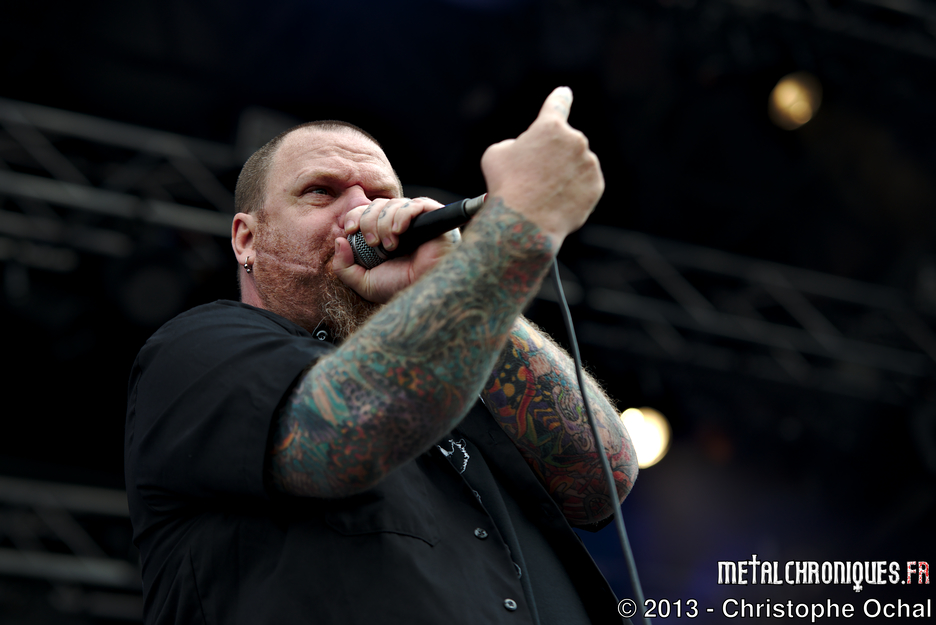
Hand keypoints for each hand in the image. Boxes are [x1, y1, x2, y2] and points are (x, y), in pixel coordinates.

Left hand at [333, 197, 456, 302]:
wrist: (424, 294)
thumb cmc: (398, 289)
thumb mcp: (363, 283)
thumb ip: (343, 266)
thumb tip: (339, 240)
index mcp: (385, 233)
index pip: (366, 210)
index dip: (355, 215)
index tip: (349, 229)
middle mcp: (402, 224)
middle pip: (378, 204)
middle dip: (369, 221)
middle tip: (372, 242)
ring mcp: (419, 220)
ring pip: (395, 204)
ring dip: (385, 223)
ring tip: (390, 246)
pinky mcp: (435, 218)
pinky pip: (417, 204)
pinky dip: (402, 215)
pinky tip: (398, 232)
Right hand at [480, 87, 603, 246]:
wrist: (524, 222)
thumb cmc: (505, 186)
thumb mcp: (497, 154)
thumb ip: (517, 144)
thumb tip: (526, 150)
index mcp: (550, 127)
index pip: (557, 104)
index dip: (560, 98)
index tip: (565, 93)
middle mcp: (574, 140)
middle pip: (563, 145)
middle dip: (552, 157)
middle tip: (533, 178)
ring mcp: (588, 164)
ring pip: (576, 165)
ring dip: (564, 174)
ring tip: (544, 194)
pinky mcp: (596, 186)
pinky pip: (585, 185)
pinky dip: (573, 191)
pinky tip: (557, 202)